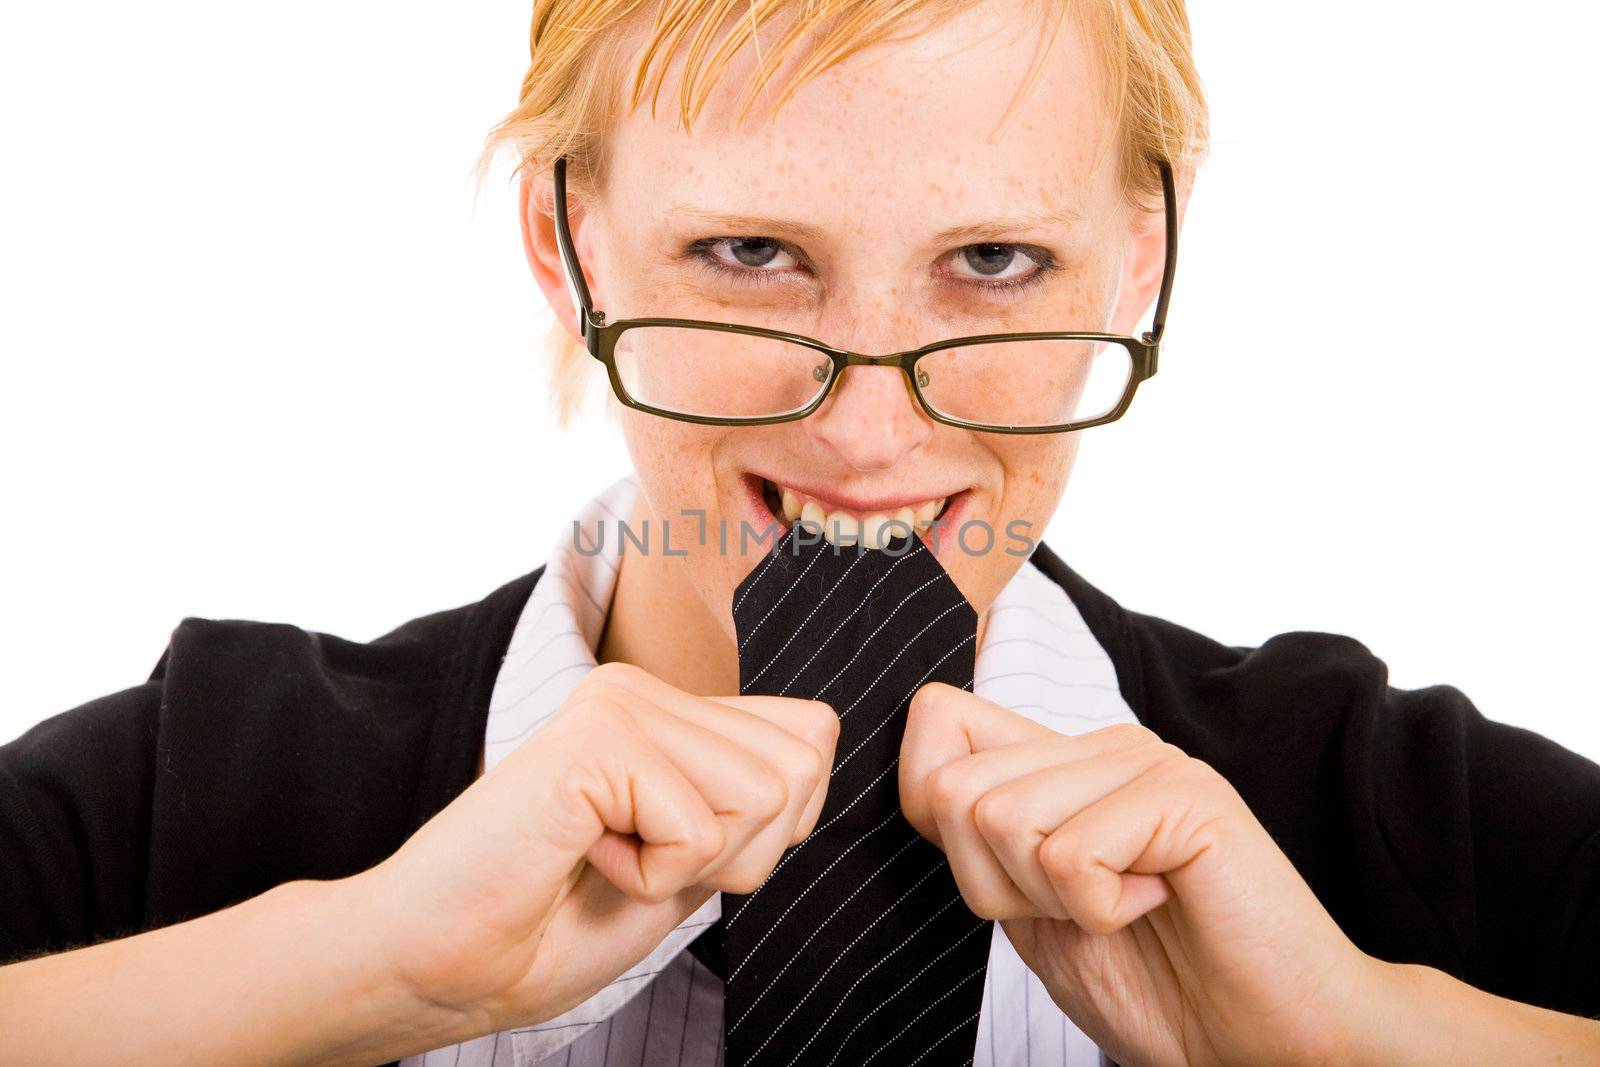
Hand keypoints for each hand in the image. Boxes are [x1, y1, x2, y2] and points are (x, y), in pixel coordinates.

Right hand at [353, 661, 838, 1036]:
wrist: (438, 965)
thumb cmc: (550, 926)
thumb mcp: (687, 864)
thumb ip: (749, 802)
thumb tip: (821, 735)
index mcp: (668, 708)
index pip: (812, 738)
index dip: (769, 830)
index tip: (674, 856)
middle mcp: (644, 687)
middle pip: (801, 767)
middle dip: (738, 851)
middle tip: (635, 861)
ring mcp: (619, 702)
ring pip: (763, 795)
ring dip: (691, 864)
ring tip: (604, 856)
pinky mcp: (596, 737)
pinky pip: (700, 828)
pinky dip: (651, 876)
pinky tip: (579, 857)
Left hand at [899, 682, 1373, 1066]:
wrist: (1268, 1045)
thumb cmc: (1161, 989)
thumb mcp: (1034, 913)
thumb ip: (983, 841)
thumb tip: (928, 764)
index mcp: (1061, 765)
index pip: (937, 719)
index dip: (929, 807)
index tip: (1007, 880)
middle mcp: (1100, 746)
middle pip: (954, 790)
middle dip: (995, 885)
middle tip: (1082, 911)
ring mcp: (1145, 762)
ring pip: (1002, 818)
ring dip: (1052, 900)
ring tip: (1125, 909)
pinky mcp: (1185, 795)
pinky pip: (1071, 854)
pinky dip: (1102, 911)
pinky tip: (1161, 904)